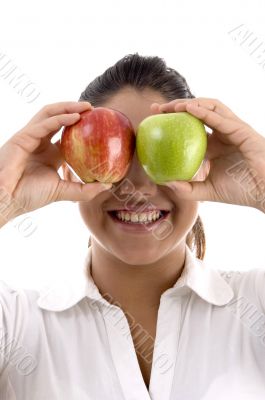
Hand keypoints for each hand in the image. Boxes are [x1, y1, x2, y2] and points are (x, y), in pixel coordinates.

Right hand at [0, 102, 111, 222]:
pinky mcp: (23, 137)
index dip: (82, 127)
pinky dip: (60, 119)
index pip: (67, 134)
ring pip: (49, 114)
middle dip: (76, 110)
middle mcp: (41, 142)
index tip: (100, 125)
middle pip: (58, 118)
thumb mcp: (63, 191)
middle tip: (95, 110)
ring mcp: (31, 137)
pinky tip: (75, 117)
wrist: (7, 200)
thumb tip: (108, 185)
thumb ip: (84, 189)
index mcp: (50, 153)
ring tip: (87, 107)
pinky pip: (43, 123)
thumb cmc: (29, 196)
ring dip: (68, 107)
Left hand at [150, 98, 264, 212]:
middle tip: (155, 109)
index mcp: (214, 146)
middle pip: (197, 113)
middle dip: (176, 107)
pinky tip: (188, 108)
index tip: (153, 123)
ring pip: (210, 108)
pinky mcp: (241, 130)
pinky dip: (204, 111)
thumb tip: (165, 182)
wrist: (264, 194)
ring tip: (171, 106)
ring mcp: (232, 130)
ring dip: (189, 103)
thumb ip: (187, 189)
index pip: (190, 129)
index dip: (173, 123)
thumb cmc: (240, 192)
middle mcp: (221, 134)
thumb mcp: (207, 191)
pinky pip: (221, 117)